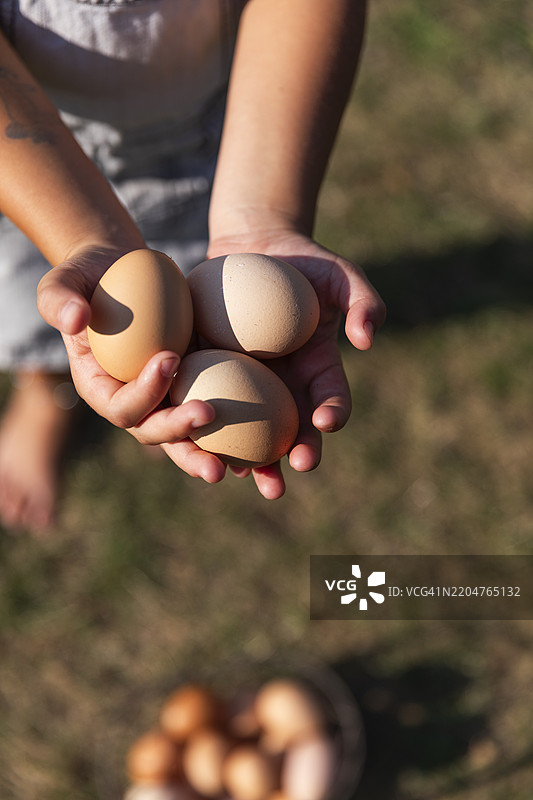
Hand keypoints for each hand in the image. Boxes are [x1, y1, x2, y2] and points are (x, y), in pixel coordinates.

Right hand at [36, 245, 223, 479]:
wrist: (121, 271)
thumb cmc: (87, 276)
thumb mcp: (64, 281)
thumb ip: (60, 300)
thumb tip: (75, 320)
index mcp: (100, 388)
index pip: (120, 406)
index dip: (143, 392)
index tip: (169, 358)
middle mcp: (132, 401)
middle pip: (153, 431)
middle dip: (179, 433)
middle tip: (209, 416)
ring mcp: (163, 398)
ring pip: (183, 436)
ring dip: (205, 452)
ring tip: (230, 467)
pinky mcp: (191, 384)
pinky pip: (209, 409)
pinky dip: (229, 428)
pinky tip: (256, 437)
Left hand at [194, 230, 385, 497]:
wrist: (252, 249)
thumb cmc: (303, 262)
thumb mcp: (339, 274)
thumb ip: (362, 300)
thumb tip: (367, 339)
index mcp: (317, 370)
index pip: (330, 398)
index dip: (331, 414)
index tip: (325, 423)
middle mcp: (284, 387)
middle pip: (291, 431)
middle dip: (291, 456)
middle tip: (288, 476)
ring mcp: (247, 384)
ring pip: (248, 431)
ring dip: (245, 458)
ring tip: (239, 476)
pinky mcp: (211, 373)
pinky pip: (208, 402)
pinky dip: (203, 425)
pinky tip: (194, 441)